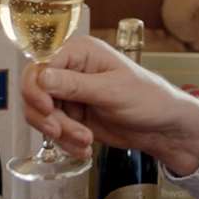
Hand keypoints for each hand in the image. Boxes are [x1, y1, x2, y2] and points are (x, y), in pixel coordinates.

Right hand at [21, 35, 198, 175]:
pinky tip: (84, 147)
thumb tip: (41, 76)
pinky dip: (65, 142)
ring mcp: (69, 94)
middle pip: (35, 91)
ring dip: (60, 132)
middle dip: (49, 117)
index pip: (40, 64)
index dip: (37, 89)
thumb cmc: (148, 99)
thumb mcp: (111, 91)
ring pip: (41, 114)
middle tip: (62, 131)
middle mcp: (70, 69)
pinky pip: (53, 129)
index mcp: (80, 51)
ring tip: (84, 141)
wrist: (163, 128)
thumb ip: (74, 85)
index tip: (47, 108)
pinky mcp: (72, 115)